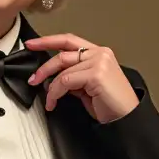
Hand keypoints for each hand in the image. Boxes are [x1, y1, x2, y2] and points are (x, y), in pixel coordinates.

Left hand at [24, 34, 139, 122]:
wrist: (126, 118)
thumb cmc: (110, 105)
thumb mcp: (87, 87)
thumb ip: (74, 77)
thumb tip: (55, 79)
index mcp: (99, 53)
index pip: (69, 41)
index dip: (48, 40)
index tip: (32, 44)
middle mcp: (100, 54)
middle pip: (62, 54)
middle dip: (44, 68)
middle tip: (33, 79)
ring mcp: (99, 62)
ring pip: (62, 70)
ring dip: (51, 88)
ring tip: (49, 100)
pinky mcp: (96, 74)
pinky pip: (65, 81)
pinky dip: (55, 93)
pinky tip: (54, 103)